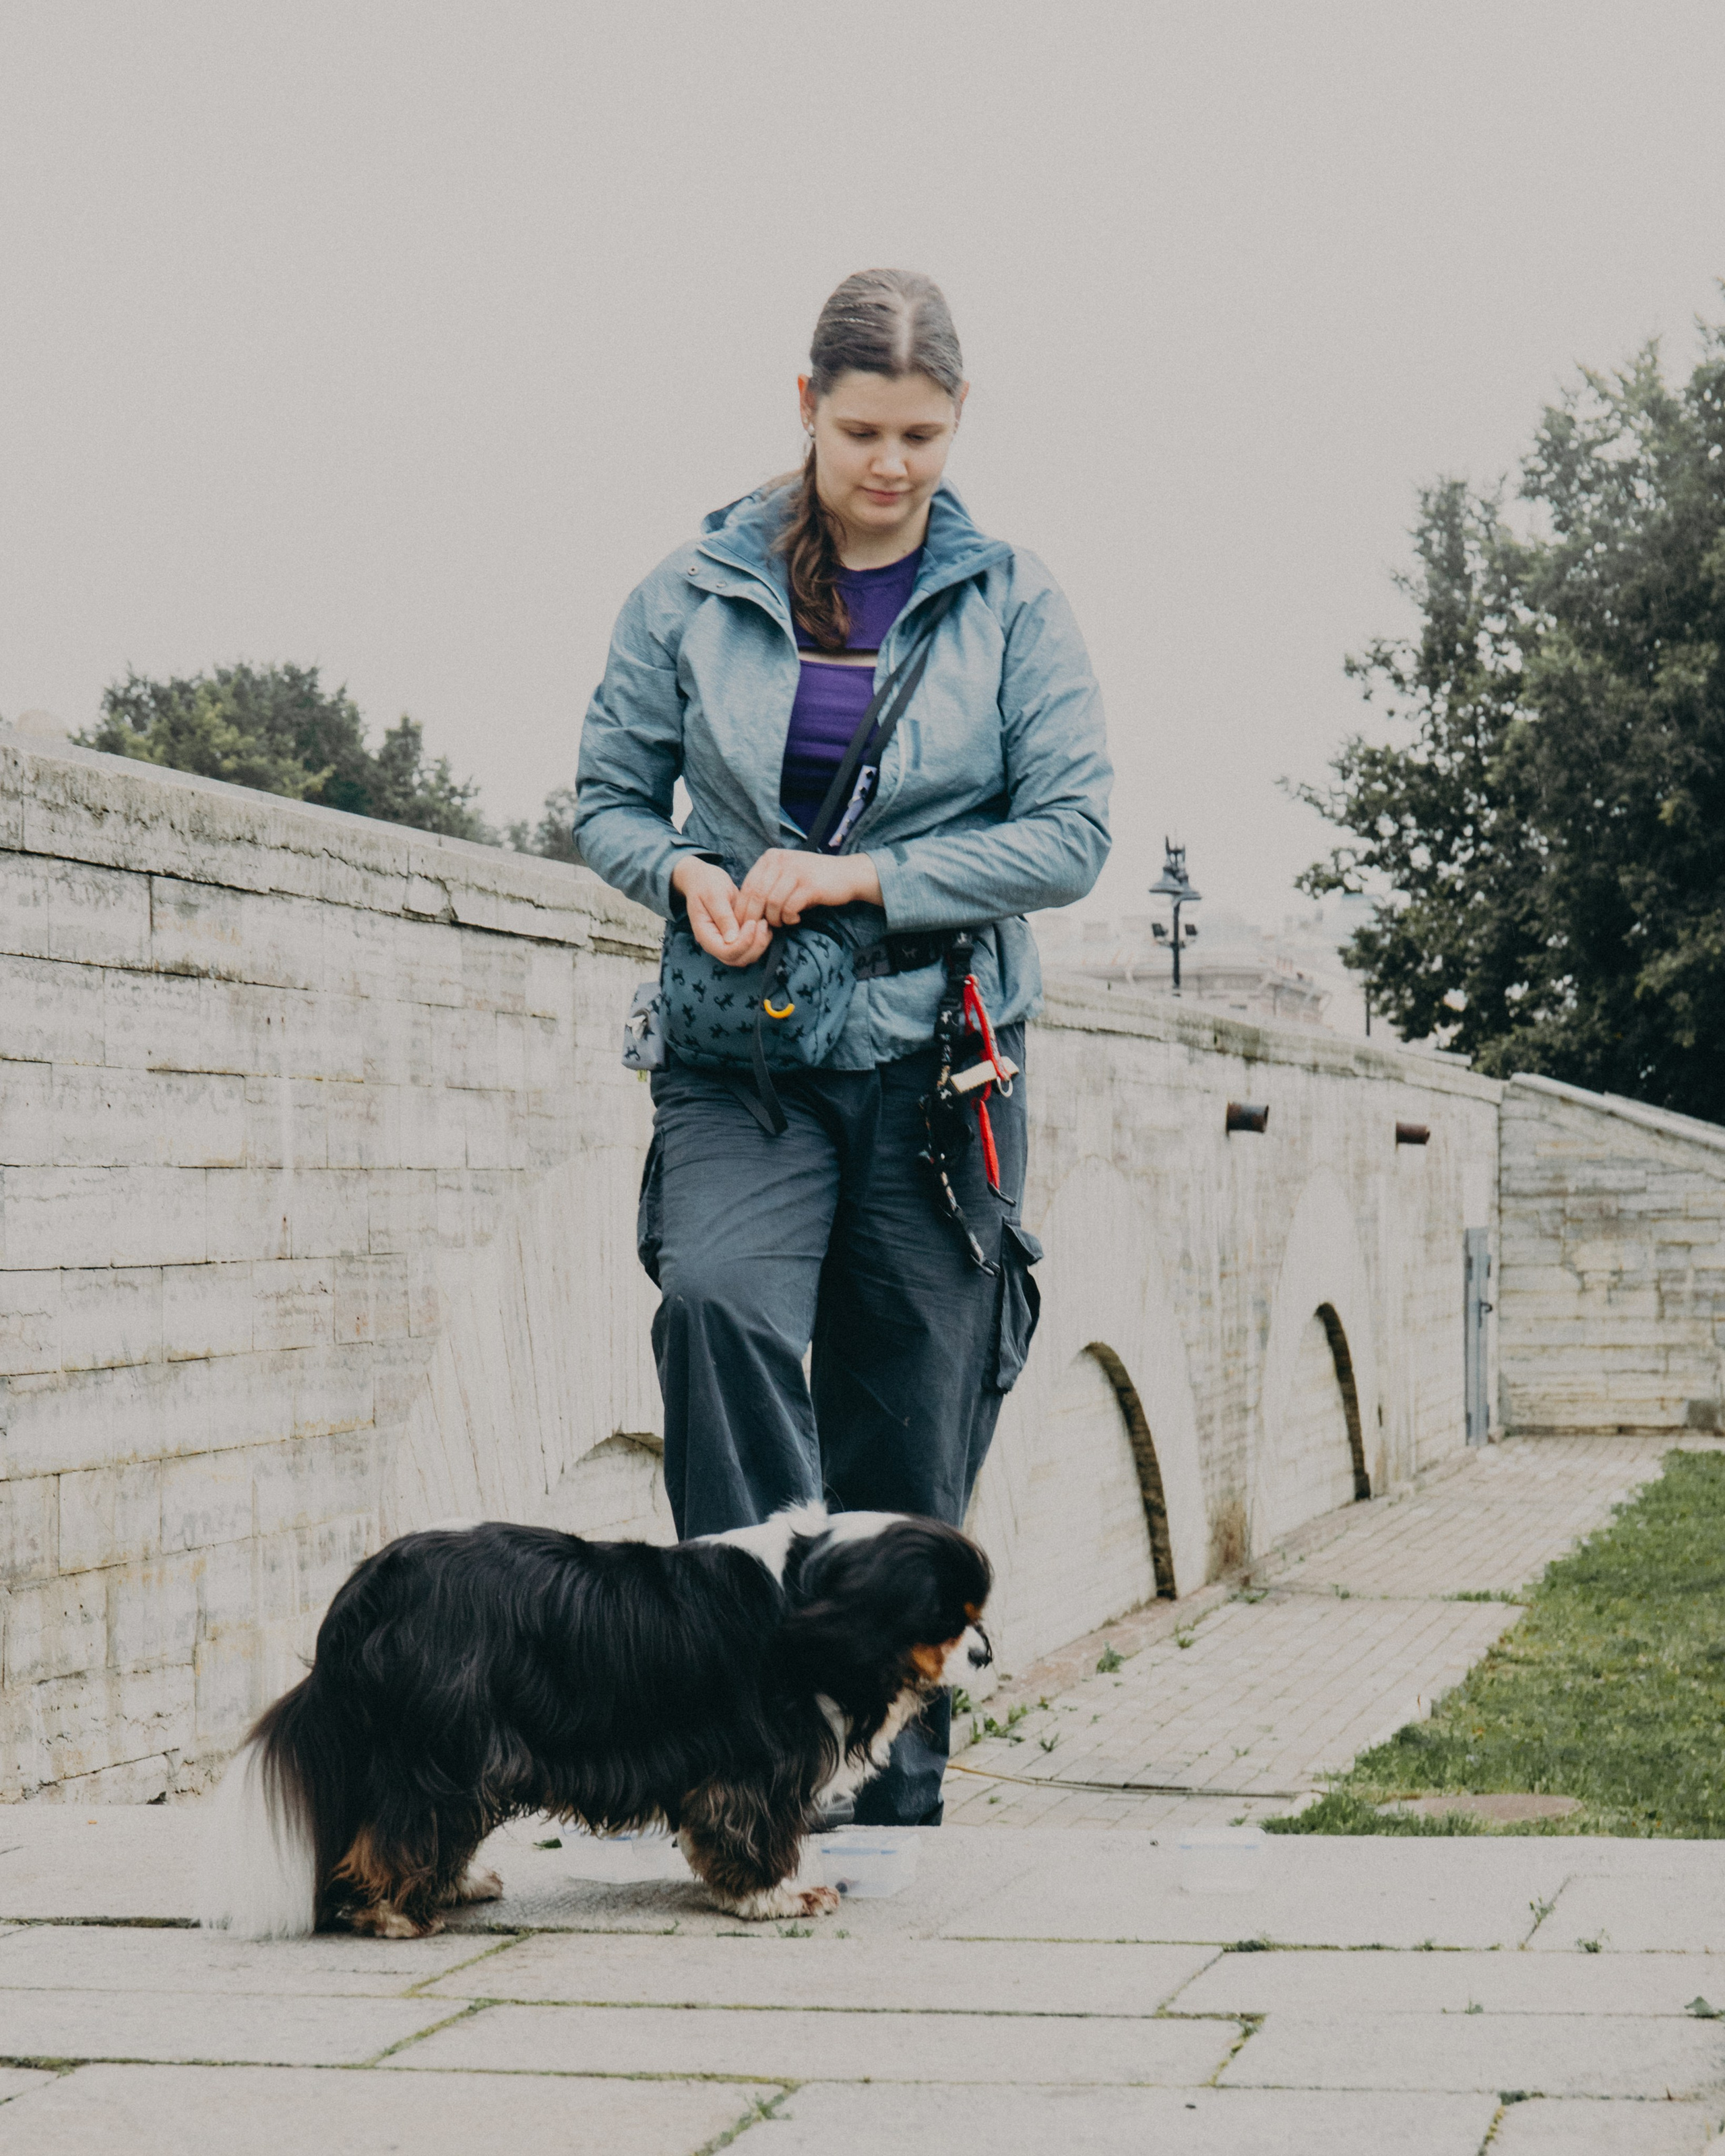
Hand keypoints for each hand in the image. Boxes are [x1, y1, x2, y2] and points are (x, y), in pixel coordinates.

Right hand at [670, 857, 771, 967]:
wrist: (704, 879)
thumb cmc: (707, 883)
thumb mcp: (714, 895)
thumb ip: (723, 916)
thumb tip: (732, 939)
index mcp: (705, 935)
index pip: (726, 952)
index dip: (743, 942)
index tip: (752, 922)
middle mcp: (715, 943)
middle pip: (738, 959)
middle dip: (754, 945)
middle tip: (762, 923)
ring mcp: (726, 942)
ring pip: (747, 956)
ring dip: (760, 944)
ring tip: (764, 922)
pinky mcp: (736, 937)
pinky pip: (751, 948)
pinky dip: (761, 939)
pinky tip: (764, 923)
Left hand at [737, 850, 881, 928]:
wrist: (847, 874)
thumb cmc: (813, 880)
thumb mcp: (786, 875)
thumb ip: (766, 885)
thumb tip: (745, 911)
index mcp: (771, 857)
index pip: (747, 885)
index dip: (743, 908)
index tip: (744, 925)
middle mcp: (781, 860)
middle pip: (756, 895)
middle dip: (755, 917)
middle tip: (759, 931)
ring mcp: (795, 871)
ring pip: (771, 903)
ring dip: (775, 919)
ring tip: (782, 923)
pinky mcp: (809, 885)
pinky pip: (789, 908)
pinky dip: (789, 918)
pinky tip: (796, 919)